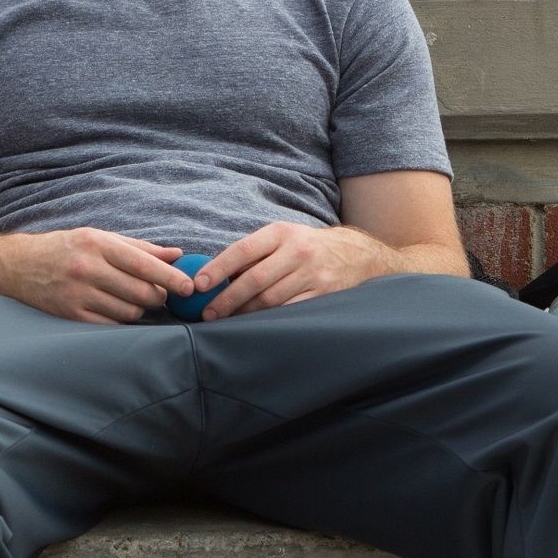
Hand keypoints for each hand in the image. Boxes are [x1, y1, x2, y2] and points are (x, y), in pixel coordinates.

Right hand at [0, 229, 192, 323]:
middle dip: (158, 296)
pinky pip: (111, 325)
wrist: (18, 265)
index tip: (189, 287)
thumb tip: (177, 255)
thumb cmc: (66, 248)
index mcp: (97, 244)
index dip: (170, 278)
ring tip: (133, 299)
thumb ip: (140, 247)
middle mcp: (87, 268)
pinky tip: (117, 309)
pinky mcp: (70, 315)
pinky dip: (121, 320)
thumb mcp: (100, 238)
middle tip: (160, 294)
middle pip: (141, 292)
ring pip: (129, 311)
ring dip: (139, 309)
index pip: (143, 264)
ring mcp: (77, 294)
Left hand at [194, 222, 404, 318]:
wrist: (357, 254)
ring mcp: (312, 274)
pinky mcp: (324, 294)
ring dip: (245, 313)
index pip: (243, 250)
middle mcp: (297, 251)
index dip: (219, 268)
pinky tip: (255, 324)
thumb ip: (253, 253)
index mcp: (281, 233)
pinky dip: (269, 320)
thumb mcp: (283, 238)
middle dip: (227, 299)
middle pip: (255, 280)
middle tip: (208, 314)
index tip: (200, 285)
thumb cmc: (307, 247)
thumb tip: (215, 276)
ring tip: (226, 321)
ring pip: (270, 299)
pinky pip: (290, 311)